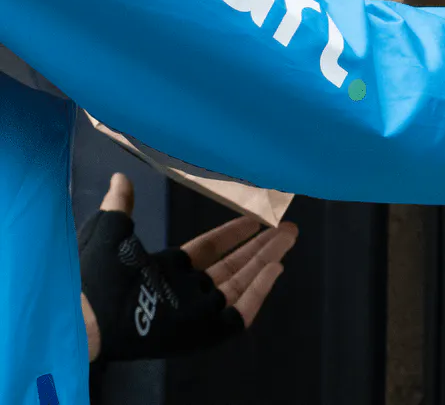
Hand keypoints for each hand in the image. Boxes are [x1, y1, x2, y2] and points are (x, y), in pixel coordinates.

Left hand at [80, 173, 297, 362]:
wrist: (89, 314)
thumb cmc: (95, 274)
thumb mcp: (109, 231)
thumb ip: (120, 205)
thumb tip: (120, 178)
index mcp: (164, 271)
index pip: (208, 251)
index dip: (232, 233)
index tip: (254, 217)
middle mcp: (184, 292)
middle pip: (233, 267)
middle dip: (261, 246)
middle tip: (287, 227)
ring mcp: (195, 313)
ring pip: (242, 285)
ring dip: (267, 261)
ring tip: (288, 239)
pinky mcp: (203, 332)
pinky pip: (239, 315)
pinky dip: (259, 292)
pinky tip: (275, 269)